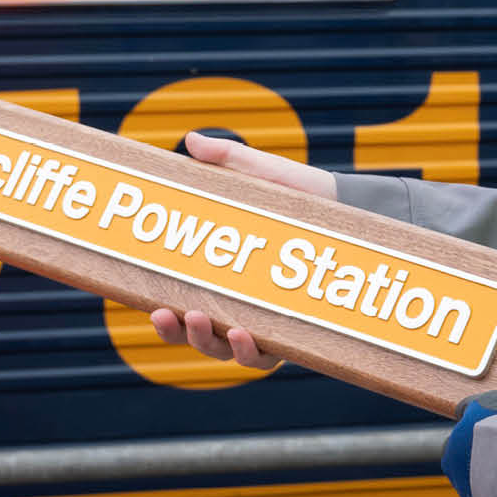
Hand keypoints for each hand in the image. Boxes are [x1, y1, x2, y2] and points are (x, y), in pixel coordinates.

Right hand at [147, 132, 336, 368]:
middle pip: (198, 334)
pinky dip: (251, 352)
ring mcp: (269, 320)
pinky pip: (270, 355)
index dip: (161, 314)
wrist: (348, 206)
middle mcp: (241, 304)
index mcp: (220, 275)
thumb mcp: (259, 172)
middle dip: (178, 332)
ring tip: (201, 319)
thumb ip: (226, 158)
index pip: (181, 303)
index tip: (148, 303)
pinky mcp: (297, 330)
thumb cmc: (299, 192)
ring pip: (228, 351)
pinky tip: (242, 334)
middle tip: (166, 313)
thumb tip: (191, 141)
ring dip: (208, 342)